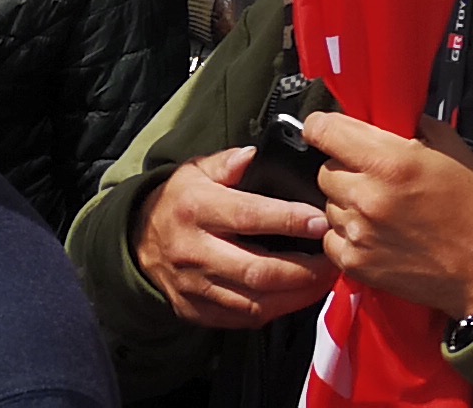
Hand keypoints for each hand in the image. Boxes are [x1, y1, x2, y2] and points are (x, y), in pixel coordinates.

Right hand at [130, 148, 334, 330]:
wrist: (138, 241)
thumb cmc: (179, 200)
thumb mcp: (195, 170)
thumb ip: (227, 162)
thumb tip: (254, 154)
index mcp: (196, 209)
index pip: (248, 217)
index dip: (287, 220)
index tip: (320, 221)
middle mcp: (195, 252)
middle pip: (256, 270)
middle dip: (302, 269)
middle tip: (333, 258)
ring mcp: (195, 287)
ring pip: (253, 302)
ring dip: (296, 295)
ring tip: (325, 279)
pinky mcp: (197, 311)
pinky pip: (243, 318)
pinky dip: (275, 310)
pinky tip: (298, 296)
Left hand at [299, 113, 472, 321]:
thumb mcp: (452, 149)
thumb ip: (412, 126)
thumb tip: (386, 117)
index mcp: (390, 162)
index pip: (324, 132)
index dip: (322, 126)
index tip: (324, 128)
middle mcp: (367, 196)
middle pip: (325, 169)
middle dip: (344, 167)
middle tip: (372, 175)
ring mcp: (358, 233)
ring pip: (328, 204)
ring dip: (347, 201)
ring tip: (380, 208)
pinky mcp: (356, 264)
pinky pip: (331, 239)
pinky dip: (346, 234)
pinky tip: (374, 233)